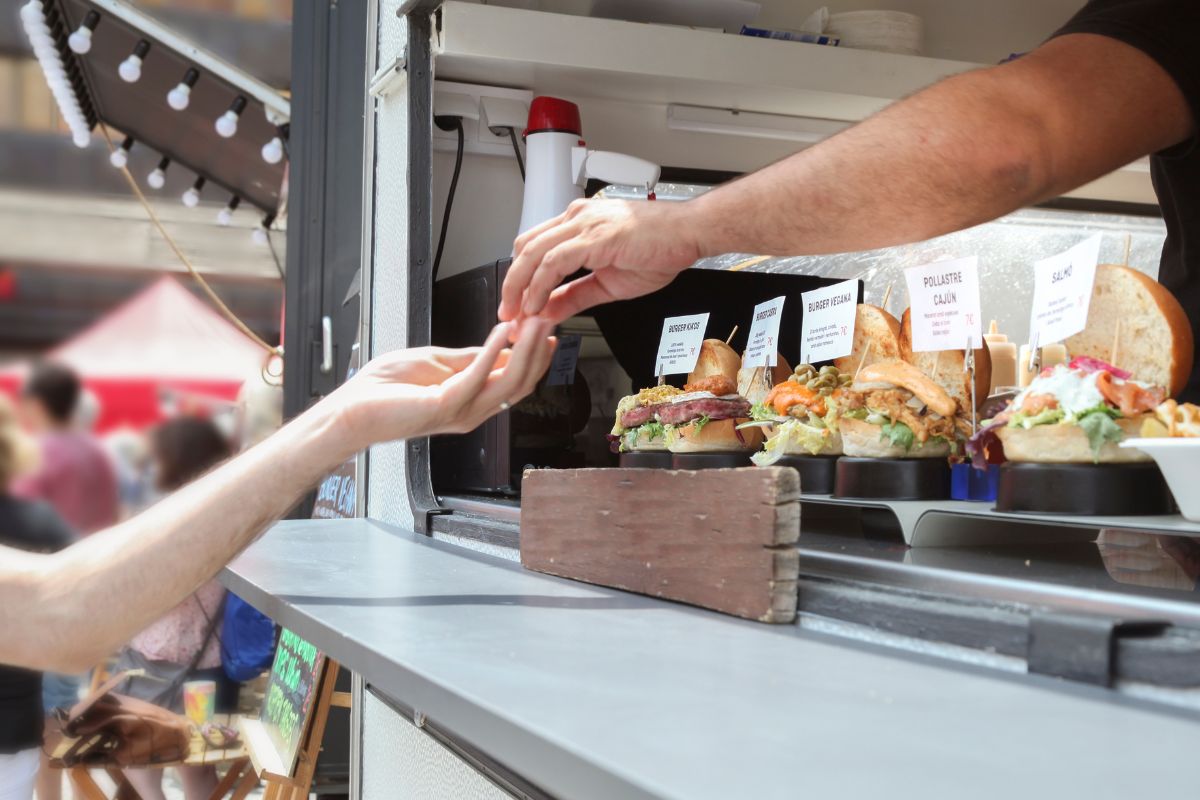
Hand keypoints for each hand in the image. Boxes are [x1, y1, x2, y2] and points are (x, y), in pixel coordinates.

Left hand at [323, 319, 555, 452]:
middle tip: (548, 319)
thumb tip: (502, 344)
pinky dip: (494, 350)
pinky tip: (504, 330)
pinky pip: (479, 375)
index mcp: (472, 402)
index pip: (517, 381)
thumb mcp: (437, 362)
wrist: (352, 409)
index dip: (535, 354)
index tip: (545, 326)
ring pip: (509, 382)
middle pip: (521, 383)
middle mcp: (473, 411)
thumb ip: (470, 357)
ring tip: (534, 322)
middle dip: (537, 349)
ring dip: (525, 348)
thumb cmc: (385, 390)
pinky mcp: (446, 405)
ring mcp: (462, 412)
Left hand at [498, 198, 704, 324]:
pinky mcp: (594, 236)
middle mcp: (576, 218)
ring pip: (533, 253)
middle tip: (506, 315)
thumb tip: (548, 312)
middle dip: (511, 284)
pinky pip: (554, 262)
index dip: (519, 277)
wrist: (690, 233)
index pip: (534, 246)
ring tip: (516, 315)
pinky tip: (537, 305)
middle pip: (525, 247)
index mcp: (578, 224)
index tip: (515, 306)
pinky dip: (540, 286)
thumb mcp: (607, 282)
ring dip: (519, 288)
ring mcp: (584, 224)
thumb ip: (574, 296)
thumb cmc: (660, 248)